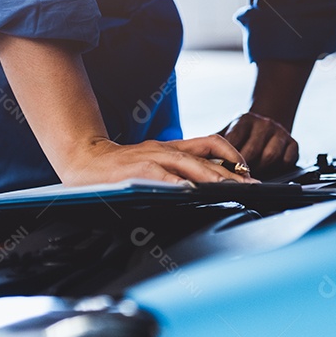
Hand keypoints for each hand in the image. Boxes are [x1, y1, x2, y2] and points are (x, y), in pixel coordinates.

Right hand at [59, 135, 258, 186]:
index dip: (234, 154)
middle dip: (232, 173)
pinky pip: (160, 176)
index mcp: (172, 147)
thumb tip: (206, 188)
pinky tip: (190, 193)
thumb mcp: (153, 163)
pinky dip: (177, 183)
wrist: (83, 158)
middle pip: (207, 156)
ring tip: (231, 190)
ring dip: (213, 177)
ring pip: (189, 164)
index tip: (250, 172)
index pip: (211, 143)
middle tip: (252, 187)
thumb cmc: (120, 168)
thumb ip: (176, 171)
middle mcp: (165, 149)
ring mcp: (151, 158)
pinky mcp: (135, 170)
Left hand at [219, 112, 299, 175]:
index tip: (224, 169)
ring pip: (270, 157)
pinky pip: (286, 160)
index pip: (233, 141)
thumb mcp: (229, 131)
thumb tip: (198, 157)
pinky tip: (271, 168)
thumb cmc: (244, 133)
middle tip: (238, 176)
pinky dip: (279, 168)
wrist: (269, 123)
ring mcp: (280, 132)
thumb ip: (215, 144)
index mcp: (245, 120)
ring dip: (261, 168)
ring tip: (253, 173)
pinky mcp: (293, 143)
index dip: (228, 158)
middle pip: (252, 151)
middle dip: (243, 167)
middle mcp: (264, 123)